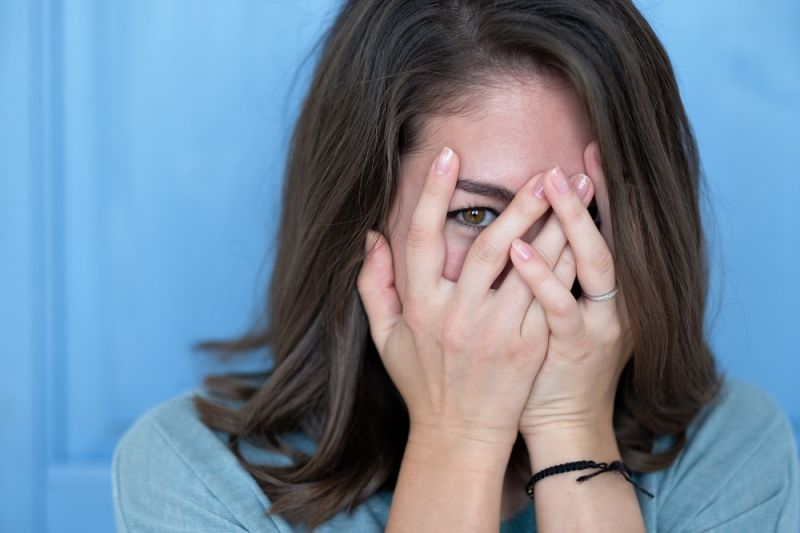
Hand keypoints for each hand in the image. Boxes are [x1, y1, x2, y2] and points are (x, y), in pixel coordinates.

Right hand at [357, 147, 572, 452]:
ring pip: (529, 269)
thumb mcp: (385, 337)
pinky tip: (583, 240)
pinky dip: (566, 265)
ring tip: (579, 193)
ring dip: (556, 226)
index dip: (434, 194)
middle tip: (545, 171)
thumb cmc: (421, 381)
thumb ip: (373, 285)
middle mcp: (458, 316)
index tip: (449, 154)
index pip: (422, 239)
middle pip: (489, 247)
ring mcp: (496, 333)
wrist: (459, 435)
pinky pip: (551, 298)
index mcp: (420, 307)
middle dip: (519, 205)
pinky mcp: (529, 348)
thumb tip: (371, 236)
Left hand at [509, 142, 631, 440]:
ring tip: (548, 183)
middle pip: (604, 237)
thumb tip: (532, 229)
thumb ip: (558, 272)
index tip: (584, 154)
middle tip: (566, 161)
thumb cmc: (550, 365)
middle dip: (585, 199)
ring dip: (571, 221)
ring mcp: (598, 324)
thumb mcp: (562, 316)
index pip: (603, 231)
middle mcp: (612, 302)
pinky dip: (541, 275)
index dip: (599, 193)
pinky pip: (560, 306)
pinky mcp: (577, 347)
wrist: (564, 423)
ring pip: (592, 263)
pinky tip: (518, 248)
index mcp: (605, 291)